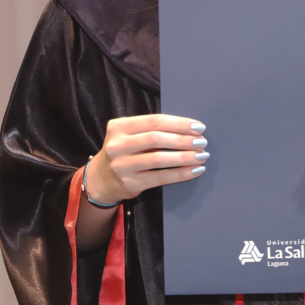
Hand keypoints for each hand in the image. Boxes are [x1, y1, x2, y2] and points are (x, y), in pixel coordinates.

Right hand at [86, 115, 208, 204]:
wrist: (102, 179)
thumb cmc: (125, 152)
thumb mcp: (130, 135)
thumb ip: (152, 130)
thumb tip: (190, 129)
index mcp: (119, 127)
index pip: (154, 121)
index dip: (179, 123)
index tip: (199, 127)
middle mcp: (117, 145)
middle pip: (157, 138)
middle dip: (183, 140)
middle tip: (202, 142)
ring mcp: (122, 165)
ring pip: (159, 159)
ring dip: (185, 157)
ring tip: (202, 156)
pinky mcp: (130, 183)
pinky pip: (160, 177)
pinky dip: (180, 173)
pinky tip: (195, 170)